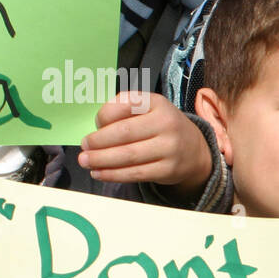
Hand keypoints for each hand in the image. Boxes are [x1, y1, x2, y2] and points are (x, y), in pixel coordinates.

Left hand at [79, 92, 211, 200]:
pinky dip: (113, 174)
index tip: (95, 125)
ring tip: (86, 161)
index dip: (103, 116)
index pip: (124, 105)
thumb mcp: (147, 108)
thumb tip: (97, 129)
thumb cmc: (160, 126)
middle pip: (124, 133)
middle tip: (84, 147)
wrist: (194, 150)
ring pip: (128, 156)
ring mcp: (169, 148)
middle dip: (98, 142)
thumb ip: (122, 110)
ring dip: (101, 160)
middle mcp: (166, 123)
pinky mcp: (168, 169)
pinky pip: (135, 173)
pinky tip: (100, 173)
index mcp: (157, 103)